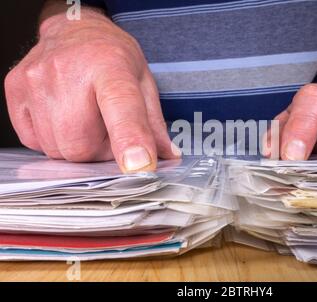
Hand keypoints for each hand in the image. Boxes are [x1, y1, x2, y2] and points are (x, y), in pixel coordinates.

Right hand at [4, 11, 179, 171]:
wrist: (74, 29)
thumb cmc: (111, 58)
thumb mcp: (143, 83)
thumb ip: (153, 123)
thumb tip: (167, 156)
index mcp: (111, 66)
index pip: (121, 108)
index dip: (129, 140)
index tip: (138, 166)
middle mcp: (68, 71)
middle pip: (81, 146)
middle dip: (99, 149)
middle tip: (106, 127)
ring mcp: (36, 80)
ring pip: (57, 150)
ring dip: (76, 146)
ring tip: (84, 118)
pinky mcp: (15, 90)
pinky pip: (35, 143)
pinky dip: (53, 140)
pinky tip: (63, 117)